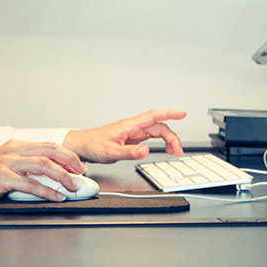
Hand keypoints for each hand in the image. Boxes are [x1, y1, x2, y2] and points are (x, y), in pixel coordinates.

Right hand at [0, 139, 84, 211]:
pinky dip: (46, 191)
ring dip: (62, 177)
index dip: (66, 154)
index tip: (78, 165)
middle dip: (70, 162)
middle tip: (81, 174)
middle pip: (49, 151)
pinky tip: (55, 197)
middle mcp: (12, 151)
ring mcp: (6, 163)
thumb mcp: (5, 167)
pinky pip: (30, 184)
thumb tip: (49, 176)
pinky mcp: (1, 178)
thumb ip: (24, 168)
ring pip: (43, 165)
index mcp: (14, 145)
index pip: (47, 145)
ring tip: (72, 187)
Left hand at [63, 109, 185, 162]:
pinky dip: (161, 142)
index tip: (182, 114)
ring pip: (157, 131)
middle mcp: (134, 126)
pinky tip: (164, 148)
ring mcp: (134, 131)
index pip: (153, 116)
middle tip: (179, 151)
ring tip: (174, 151)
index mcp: (129, 126)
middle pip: (159, 126)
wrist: (83, 145)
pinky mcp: (133, 137)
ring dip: (168, 140)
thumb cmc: (94, 145)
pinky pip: (152, 136)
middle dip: (172, 137)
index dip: (169, 113)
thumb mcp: (111, 152)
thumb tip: (146, 151)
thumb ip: (129, 152)